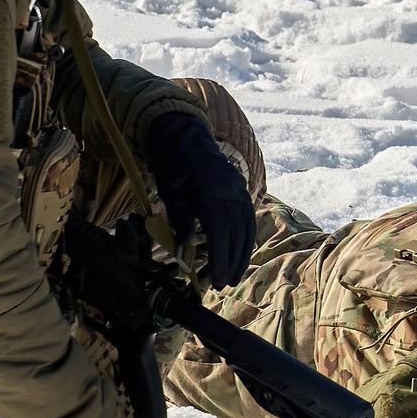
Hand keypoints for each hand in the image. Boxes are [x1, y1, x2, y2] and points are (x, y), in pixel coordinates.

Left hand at [144, 112, 255, 286]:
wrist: (184, 133)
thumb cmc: (171, 162)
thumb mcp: (168, 188)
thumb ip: (180, 216)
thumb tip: (187, 245)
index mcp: (211, 192)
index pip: (220, 234)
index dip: (220, 259)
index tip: (216, 279)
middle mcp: (230, 191)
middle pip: (236, 234)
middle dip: (232, 262)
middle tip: (226, 284)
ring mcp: (238, 188)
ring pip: (247, 227)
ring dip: (242, 253)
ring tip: (235, 273)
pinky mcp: (240, 187)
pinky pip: (248, 216)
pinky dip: (247, 236)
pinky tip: (242, 250)